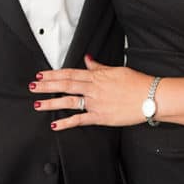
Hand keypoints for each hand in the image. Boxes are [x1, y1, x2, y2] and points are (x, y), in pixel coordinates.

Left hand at [30, 55, 152, 130]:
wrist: (151, 96)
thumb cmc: (137, 83)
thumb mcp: (116, 70)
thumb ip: (98, 66)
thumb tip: (87, 59)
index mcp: (97, 76)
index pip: (70, 73)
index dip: (54, 74)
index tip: (41, 74)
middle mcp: (94, 88)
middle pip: (65, 85)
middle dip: (47, 85)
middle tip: (32, 86)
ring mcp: (96, 103)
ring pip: (69, 101)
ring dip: (52, 102)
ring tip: (37, 104)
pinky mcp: (101, 117)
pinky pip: (80, 120)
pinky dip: (66, 122)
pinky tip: (54, 124)